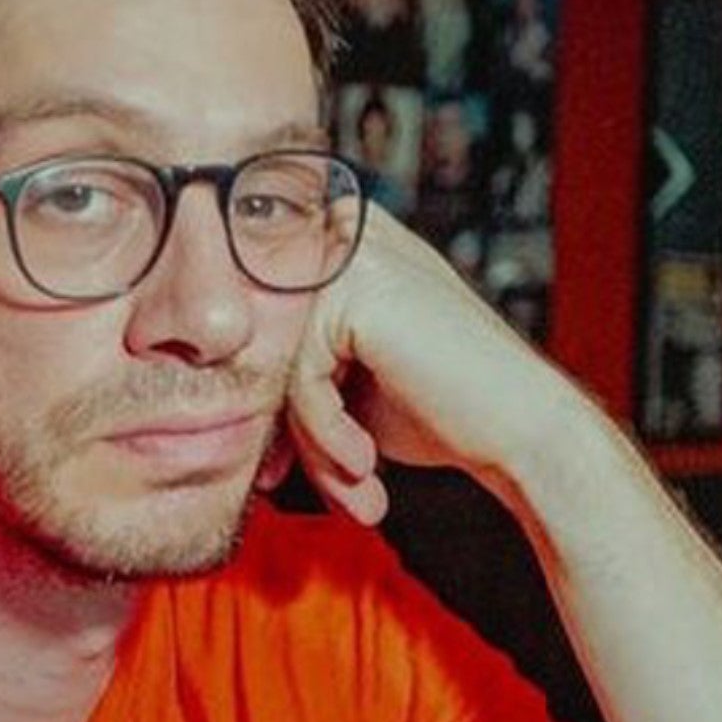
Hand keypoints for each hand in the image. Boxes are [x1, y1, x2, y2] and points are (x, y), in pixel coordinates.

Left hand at [259, 205, 598, 524]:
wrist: (519, 429)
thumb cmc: (440, 412)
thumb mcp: (344, 389)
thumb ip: (285, 374)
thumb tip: (201, 403)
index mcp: (339, 247)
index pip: (259, 327)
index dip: (267, 405)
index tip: (280, 469)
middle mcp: (343, 234)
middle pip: (265, 346)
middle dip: (286, 430)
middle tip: (316, 487)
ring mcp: (350, 252)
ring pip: (279, 364)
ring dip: (310, 441)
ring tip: (353, 485)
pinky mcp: (357, 286)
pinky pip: (301, 375)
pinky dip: (326, 431)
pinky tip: (366, 462)